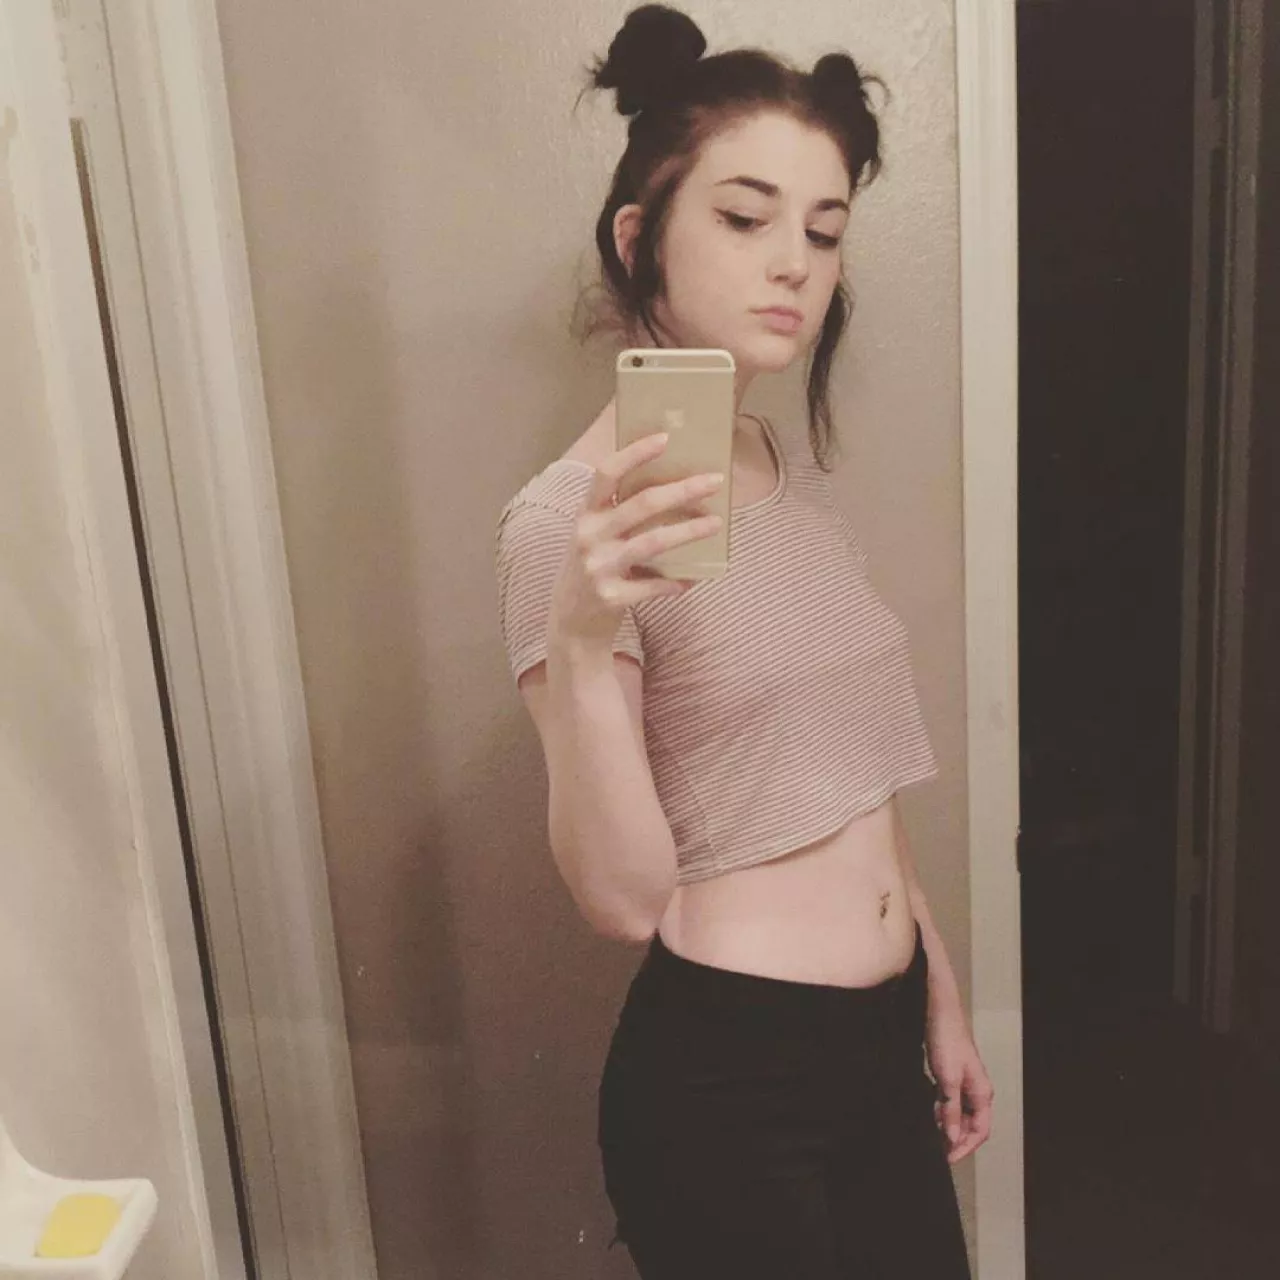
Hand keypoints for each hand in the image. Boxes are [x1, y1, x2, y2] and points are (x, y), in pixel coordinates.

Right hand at [549, 432, 723, 649]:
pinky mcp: (611, 597)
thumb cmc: (592, 570)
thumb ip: (618, 514)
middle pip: (641, 504)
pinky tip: (696, 578)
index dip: (634, 453)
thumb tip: (671, 487)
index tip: (666, 438)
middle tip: (715, 481)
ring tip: (716, 523)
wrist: (570, 625)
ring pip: (652, 542)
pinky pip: (653, 586)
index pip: (606, 473)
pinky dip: (677, 582)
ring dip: (688, 531)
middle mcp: (588, 537)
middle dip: (682, 490)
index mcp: (585, 515)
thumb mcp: (594, 536)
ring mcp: (598, 568)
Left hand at [925, 1011, 993, 1163]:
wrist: (938, 1012)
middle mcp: (976, 1090)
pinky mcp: (951, 1075)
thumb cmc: (946, 1041)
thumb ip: (951, 1109)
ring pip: (958, 1114)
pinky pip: (949, 1102)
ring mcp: (964, 1082)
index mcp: (982, 1093)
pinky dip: (941, 1111)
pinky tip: (929, 1113)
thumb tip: (952, 1137)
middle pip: (970, 1125)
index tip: (947, 1159)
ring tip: (931, 1134)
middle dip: (955, 1139)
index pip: (980, 1131)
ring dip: (946, 1126)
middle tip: (936, 1150)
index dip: (965, 1148)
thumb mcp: (947, 1079)